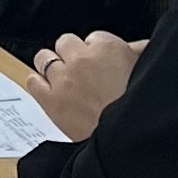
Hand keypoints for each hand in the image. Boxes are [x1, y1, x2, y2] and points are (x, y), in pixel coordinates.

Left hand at [26, 31, 140, 139]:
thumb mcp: (144, 73)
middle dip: (72, 55)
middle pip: (65, 42)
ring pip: (44, 58)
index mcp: (108, 48)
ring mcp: (63, 78)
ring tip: (64, 81)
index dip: (96, 51)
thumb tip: (136, 47)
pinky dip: (38, 84)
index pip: (93, 38)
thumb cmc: (139, 109)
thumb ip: (137, 54)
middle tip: (81, 73)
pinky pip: (33, 81)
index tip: (100, 63)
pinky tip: (48, 90)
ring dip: (52, 67)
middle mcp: (82, 59)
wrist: (126, 139)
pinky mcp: (50, 99)